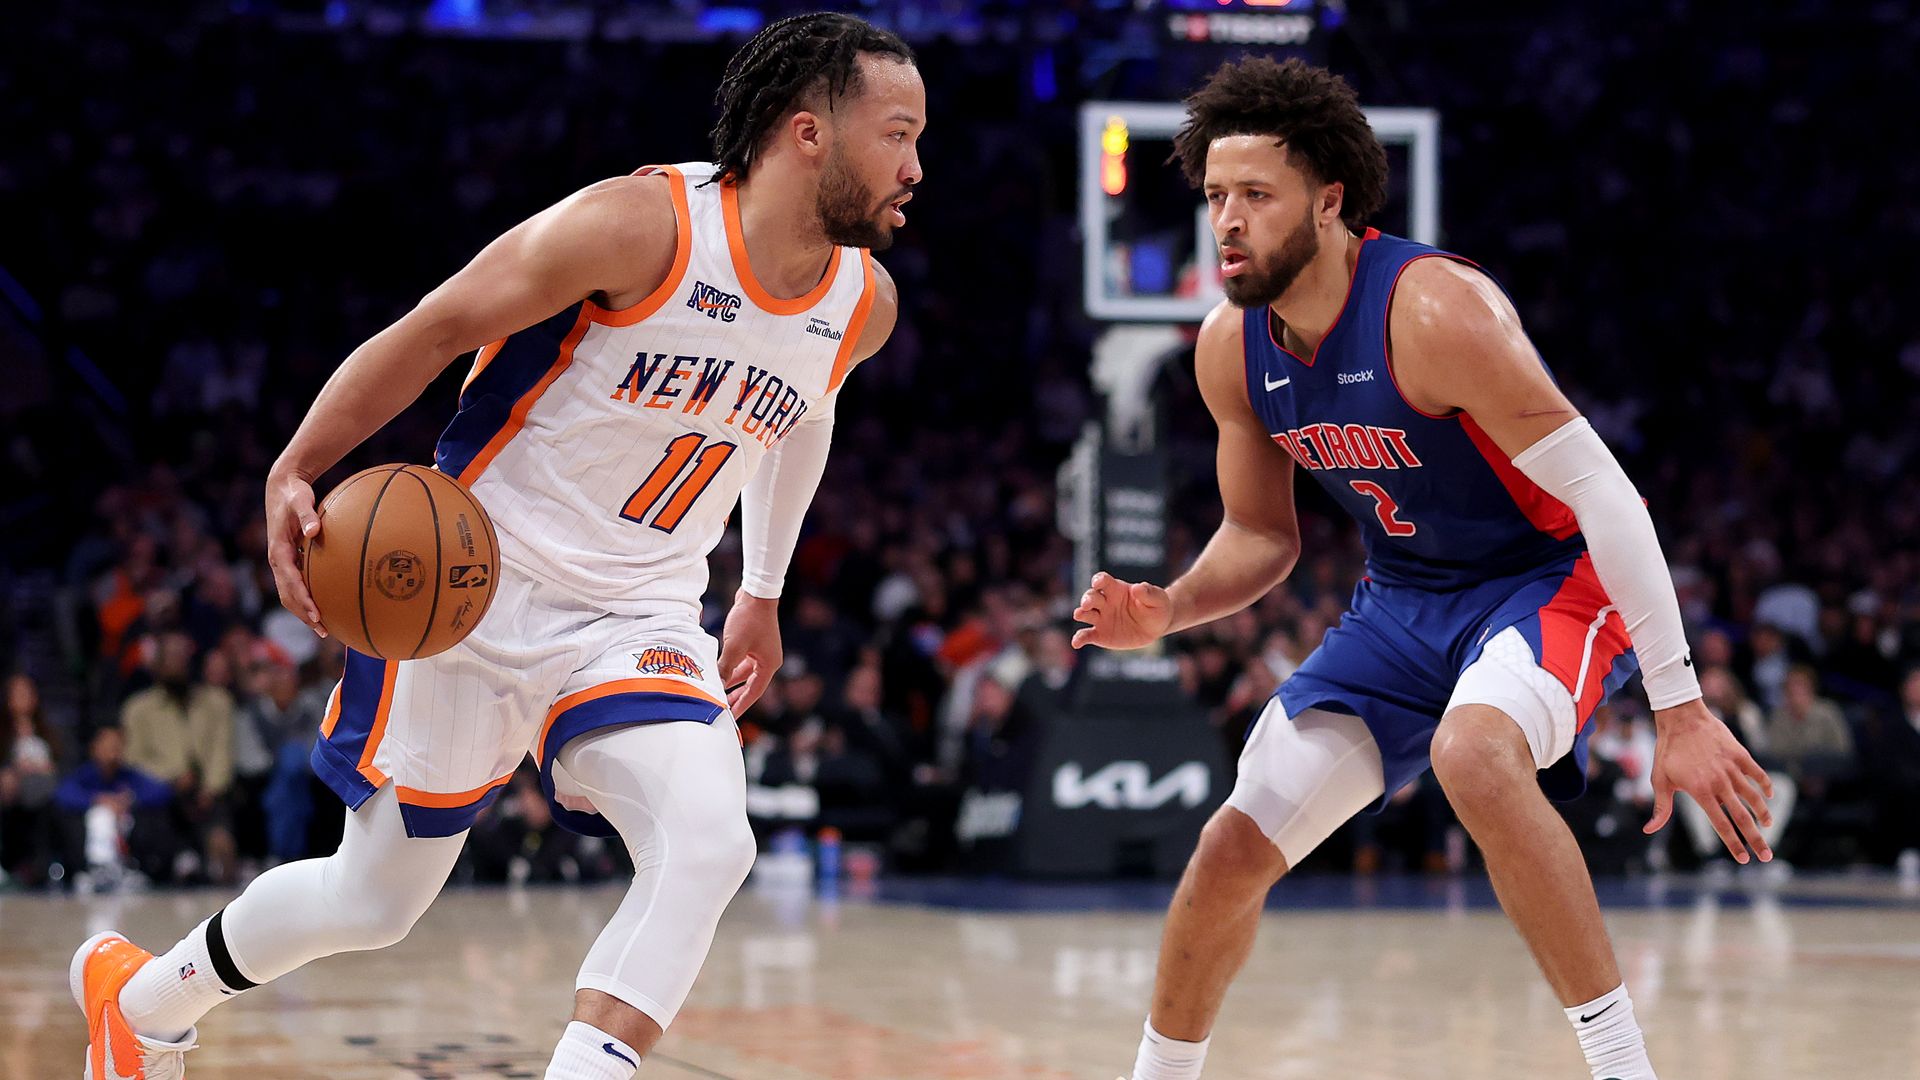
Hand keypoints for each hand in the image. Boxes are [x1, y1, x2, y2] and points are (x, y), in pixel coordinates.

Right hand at [265, 467, 326, 636]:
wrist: (282, 487)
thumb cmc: (294, 494)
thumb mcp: (301, 500)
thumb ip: (308, 515)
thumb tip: (315, 531)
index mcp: (278, 551)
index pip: (290, 583)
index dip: (303, 600)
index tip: (317, 614)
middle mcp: (277, 561)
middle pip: (287, 596)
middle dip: (303, 614)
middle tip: (323, 630)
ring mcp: (281, 562)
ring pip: (289, 594)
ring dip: (303, 611)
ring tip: (323, 627)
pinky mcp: (288, 560)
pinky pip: (296, 584)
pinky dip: (306, 598)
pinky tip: (324, 604)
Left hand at [718, 590, 781, 715]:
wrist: (757, 593)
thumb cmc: (749, 619)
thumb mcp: (734, 647)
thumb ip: (725, 668)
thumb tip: (717, 685)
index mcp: (769, 665)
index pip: (755, 692)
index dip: (742, 705)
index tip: (732, 717)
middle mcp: (768, 660)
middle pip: (751, 684)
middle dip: (737, 696)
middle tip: (724, 709)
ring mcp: (761, 650)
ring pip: (745, 672)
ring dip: (732, 681)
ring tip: (719, 693)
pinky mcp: (754, 642)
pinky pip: (742, 661)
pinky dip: (732, 668)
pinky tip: (720, 672)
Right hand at [1070, 571, 1173, 650]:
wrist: (1157, 626)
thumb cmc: (1157, 607)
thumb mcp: (1158, 599)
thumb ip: (1149, 593)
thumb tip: (1138, 587)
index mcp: (1116, 589)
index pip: (1103, 581)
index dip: (1099, 580)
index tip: (1097, 582)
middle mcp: (1105, 602)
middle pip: (1091, 596)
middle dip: (1087, 598)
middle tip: (1088, 603)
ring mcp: (1101, 618)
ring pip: (1085, 613)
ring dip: (1081, 613)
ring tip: (1079, 615)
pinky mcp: (1100, 634)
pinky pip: (1087, 635)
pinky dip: (1079, 638)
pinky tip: (1076, 642)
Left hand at [1643, 698, 1774, 861]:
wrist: (1680, 717)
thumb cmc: (1667, 750)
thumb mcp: (1659, 779)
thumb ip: (1661, 807)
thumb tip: (1649, 830)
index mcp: (1700, 792)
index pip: (1721, 824)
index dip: (1733, 843)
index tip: (1744, 859)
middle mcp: (1719, 783)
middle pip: (1743, 817)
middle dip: (1756, 839)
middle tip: (1767, 856)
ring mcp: (1732, 768)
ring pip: (1753, 796)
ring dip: (1763, 813)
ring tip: (1768, 825)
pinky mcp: (1740, 755)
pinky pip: (1757, 773)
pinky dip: (1765, 785)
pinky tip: (1769, 795)